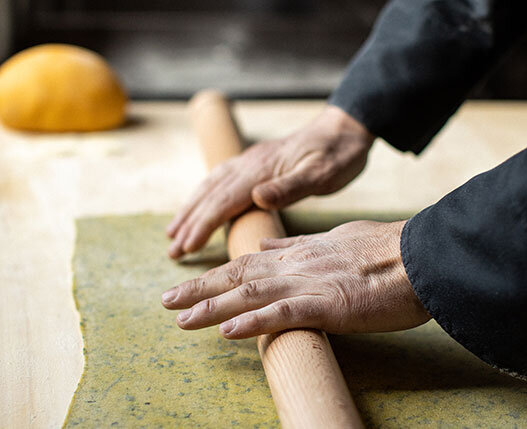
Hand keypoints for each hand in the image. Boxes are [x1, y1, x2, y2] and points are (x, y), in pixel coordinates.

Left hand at [161, 220, 430, 338]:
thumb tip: (273, 248)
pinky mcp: (328, 306)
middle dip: (200, 289)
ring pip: (251, 294)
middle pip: (239, 276)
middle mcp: (297, 265)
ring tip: (181, 318)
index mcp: (302, 252)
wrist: (417, 257)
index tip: (193, 284)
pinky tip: (227, 331)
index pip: (249, 262)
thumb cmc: (385, 250)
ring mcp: (309, 284)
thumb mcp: (337, 239)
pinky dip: (252, 322)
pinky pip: (283, 314)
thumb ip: (303, 245)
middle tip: (166, 301)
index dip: (218, 274)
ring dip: (213, 306)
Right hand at [166, 105, 374, 258]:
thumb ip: (290, 186)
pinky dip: (204, 194)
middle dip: (189, 223)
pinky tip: (199, 203)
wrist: (344, 128)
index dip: (202, 225)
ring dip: (190, 209)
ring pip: (211, 186)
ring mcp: (250, 160)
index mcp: (262, 170)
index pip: (224, 201)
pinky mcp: (256, 161)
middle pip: (211, 195)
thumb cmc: (337, 154)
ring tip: (173, 231)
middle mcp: (249, 163)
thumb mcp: (323, 173)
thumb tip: (256, 197)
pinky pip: (220, 178)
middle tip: (172, 250)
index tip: (185, 247)